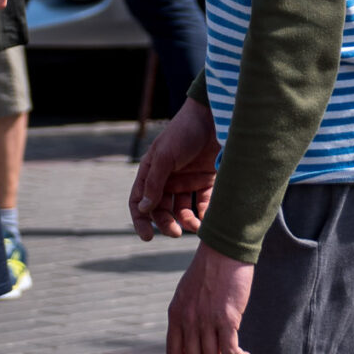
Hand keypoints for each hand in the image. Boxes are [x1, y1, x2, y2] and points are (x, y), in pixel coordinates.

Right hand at [131, 99, 219, 238]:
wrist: (214, 116)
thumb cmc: (184, 132)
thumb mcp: (165, 156)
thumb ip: (154, 183)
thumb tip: (143, 208)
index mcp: (151, 172)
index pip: (139, 201)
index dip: (141, 220)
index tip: (147, 237)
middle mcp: (167, 179)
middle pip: (161, 210)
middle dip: (166, 223)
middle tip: (175, 233)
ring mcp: (187, 181)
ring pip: (182, 210)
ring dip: (186, 221)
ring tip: (195, 227)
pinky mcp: (206, 181)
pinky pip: (203, 203)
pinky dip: (204, 214)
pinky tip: (208, 220)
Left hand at [166, 240, 254, 353]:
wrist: (225, 249)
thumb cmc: (211, 267)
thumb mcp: (189, 291)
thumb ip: (188, 312)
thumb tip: (198, 334)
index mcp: (176, 313)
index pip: (174, 353)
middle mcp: (188, 320)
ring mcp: (206, 320)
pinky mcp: (226, 318)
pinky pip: (230, 352)